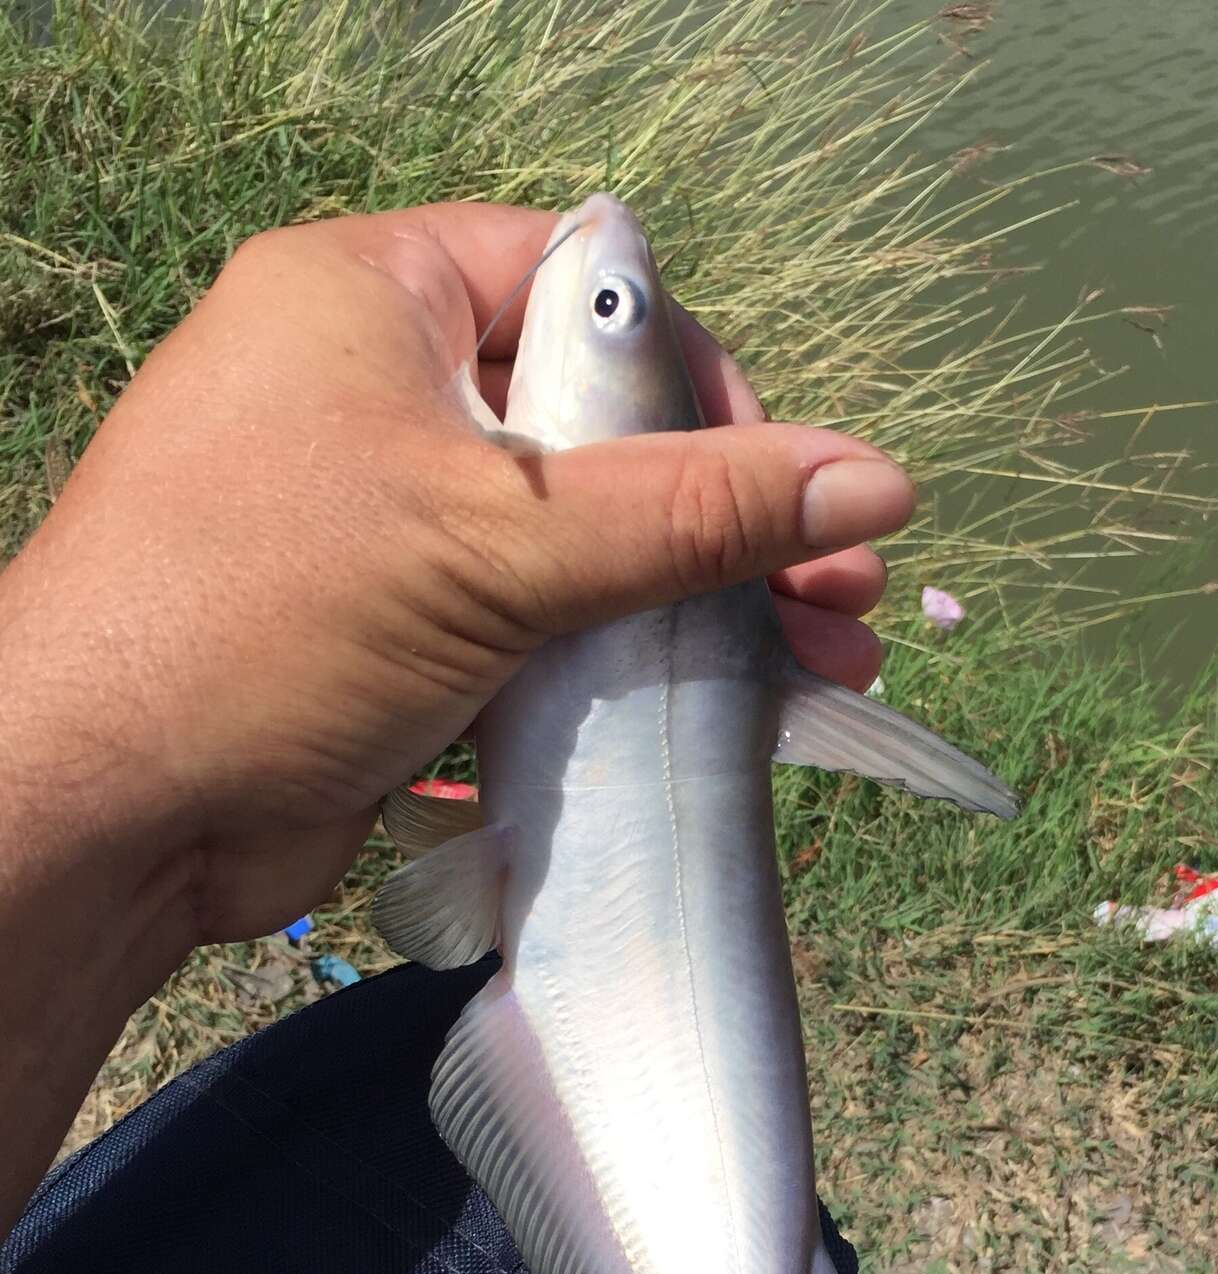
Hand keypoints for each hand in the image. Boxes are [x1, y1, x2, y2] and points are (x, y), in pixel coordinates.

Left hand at [0, 204, 912, 944]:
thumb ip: (696, 512)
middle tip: (837, 598)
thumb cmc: (274, 618)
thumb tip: (881, 480)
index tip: (780, 477)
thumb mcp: (503, 543)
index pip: (574, 284)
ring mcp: (369, 527)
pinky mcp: (376, 642)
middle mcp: (366, 394)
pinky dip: (603, 674)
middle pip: (588, 432)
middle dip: (725, 522)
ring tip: (814, 674)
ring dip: (686, 613)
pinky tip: (706, 726)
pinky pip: (517, 633)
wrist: (103, 814)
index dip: (692, 374)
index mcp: (370, 298)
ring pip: (564, 549)